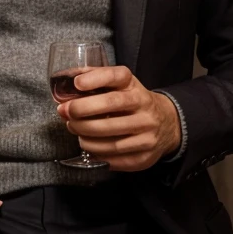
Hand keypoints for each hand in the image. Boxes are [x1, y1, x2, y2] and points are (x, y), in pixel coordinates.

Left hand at [56, 65, 181, 171]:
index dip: (94, 79)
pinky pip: (115, 157)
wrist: (166, 123)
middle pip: (111, 105)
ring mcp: (147, 132)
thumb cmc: (132, 102)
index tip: (77, 84)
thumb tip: (66, 78)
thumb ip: (94, 78)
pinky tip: (89, 146)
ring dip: (85, 136)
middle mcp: (144, 105)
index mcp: (134, 85)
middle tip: (66, 113)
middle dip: (81, 110)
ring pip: (111, 138)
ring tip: (75, 130)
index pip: (116, 76)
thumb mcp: (119, 85)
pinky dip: (97, 153)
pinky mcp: (145, 155)